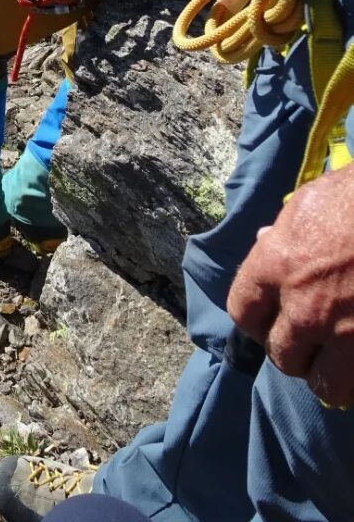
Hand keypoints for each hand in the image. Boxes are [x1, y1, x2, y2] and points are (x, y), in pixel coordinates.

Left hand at [227, 162, 353, 408]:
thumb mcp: (308, 203)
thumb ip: (284, 233)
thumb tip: (265, 240)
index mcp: (276, 265)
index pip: (243, 313)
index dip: (257, 322)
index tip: (270, 321)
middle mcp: (303, 306)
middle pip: (282, 356)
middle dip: (295, 352)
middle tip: (311, 343)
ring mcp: (345, 333)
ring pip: (324, 385)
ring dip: (330, 375)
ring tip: (339, 359)